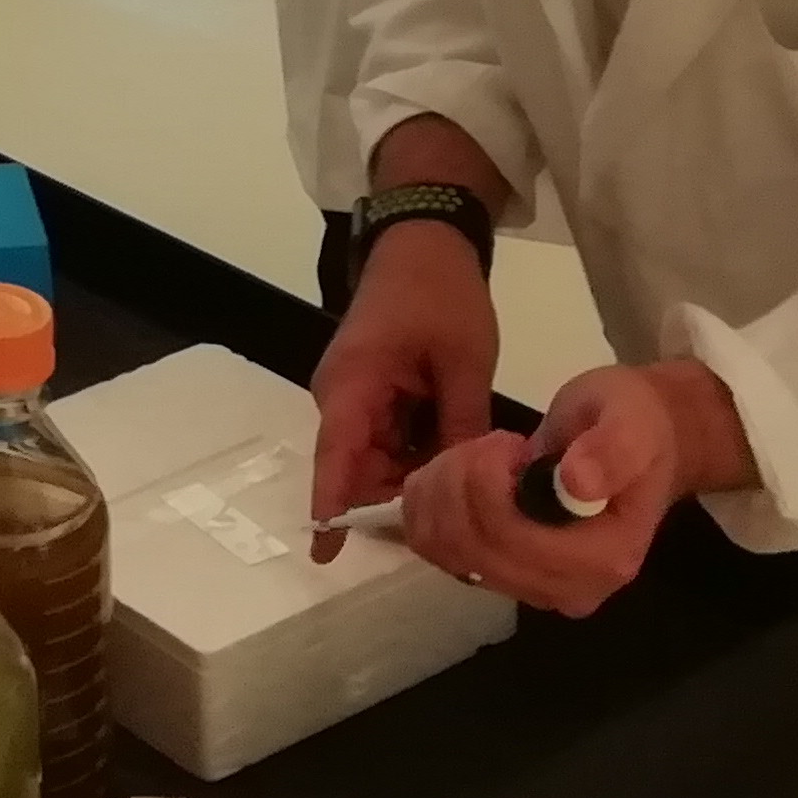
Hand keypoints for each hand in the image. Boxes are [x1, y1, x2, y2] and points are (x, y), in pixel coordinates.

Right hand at [308, 220, 497, 563]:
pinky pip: (387, 439)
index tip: (327, 558)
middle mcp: (341, 397)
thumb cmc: (440, 293)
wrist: (425, 239)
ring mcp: (355, 395)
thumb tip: (470, 488)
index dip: (332, 509)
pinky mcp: (372, 392)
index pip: (335, 459)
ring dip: (410, 479)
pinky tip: (454, 469)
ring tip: (463, 503)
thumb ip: (462, 426)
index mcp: (353, 385)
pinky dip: (415, 456)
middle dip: (395, 502)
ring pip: (375, 457)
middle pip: (357, 468)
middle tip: (453, 531)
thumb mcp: (464, 362)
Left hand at [392, 360, 755, 618]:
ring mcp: (530, 589)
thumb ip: (612, 449)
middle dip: (458, 483)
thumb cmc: (636, 425)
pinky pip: (437, 551)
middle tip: (486, 442)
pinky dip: (428, 507)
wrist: (638, 442)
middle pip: (473, 549)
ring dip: (438, 492)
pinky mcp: (500, 576)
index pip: (514, 538)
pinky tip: (453, 473)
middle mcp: (566, 591)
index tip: (506, 440)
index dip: (486, 484)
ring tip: (473, 453)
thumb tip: (577, 482)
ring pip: (446, 550)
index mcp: (605, 560)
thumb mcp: (632, 420)